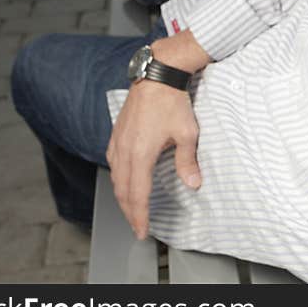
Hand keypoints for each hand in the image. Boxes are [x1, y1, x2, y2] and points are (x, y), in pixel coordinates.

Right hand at [106, 79, 200, 239]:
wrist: (157, 75)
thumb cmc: (172, 101)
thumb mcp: (187, 133)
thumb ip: (187, 161)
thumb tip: (193, 184)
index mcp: (140, 154)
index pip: (138, 194)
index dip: (140, 215)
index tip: (142, 231)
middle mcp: (124, 150)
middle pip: (123, 191)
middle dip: (130, 212)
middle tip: (137, 226)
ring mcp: (118, 141)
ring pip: (116, 178)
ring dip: (123, 197)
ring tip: (132, 209)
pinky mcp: (117, 133)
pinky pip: (113, 163)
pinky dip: (118, 178)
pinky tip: (124, 181)